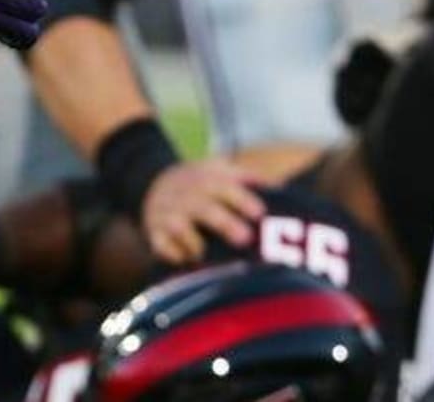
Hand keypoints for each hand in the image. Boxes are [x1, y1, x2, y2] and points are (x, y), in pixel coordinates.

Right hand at [139, 158, 265, 264]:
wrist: (155, 183)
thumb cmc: (202, 186)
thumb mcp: (220, 171)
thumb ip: (247, 178)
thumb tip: (278, 189)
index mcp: (205, 181)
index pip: (224, 187)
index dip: (242, 199)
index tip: (260, 213)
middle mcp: (185, 197)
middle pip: (204, 208)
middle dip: (224, 223)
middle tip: (246, 238)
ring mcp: (168, 214)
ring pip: (179, 226)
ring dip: (194, 241)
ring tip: (207, 254)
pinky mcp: (155, 232)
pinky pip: (161, 245)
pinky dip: (173, 253)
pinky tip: (185, 261)